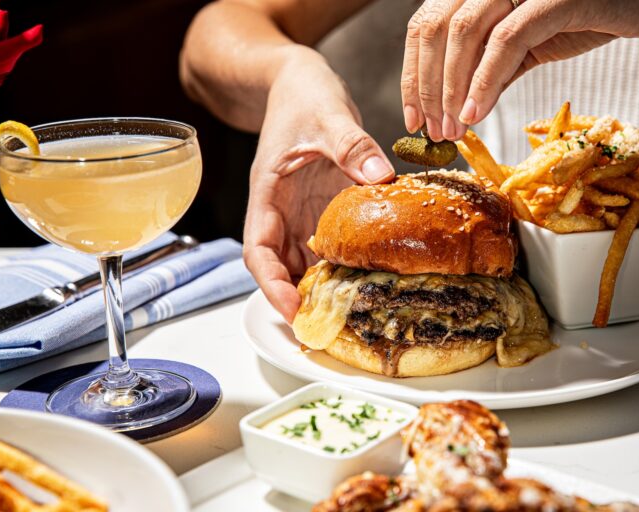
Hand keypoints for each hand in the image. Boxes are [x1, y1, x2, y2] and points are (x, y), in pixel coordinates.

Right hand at [243, 50, 394, 322]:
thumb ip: (352, 145)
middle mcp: (280, 210)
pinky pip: (328, 244)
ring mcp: (300, 212)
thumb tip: (380, 176)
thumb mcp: (327, 115)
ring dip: (322, 288)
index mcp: (267, 193)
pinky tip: (367, 279)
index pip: (257, 250)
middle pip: (280, 267)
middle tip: (331, 326)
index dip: (271, 285)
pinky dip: (341, 265)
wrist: (300, 81)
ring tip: (351, 313)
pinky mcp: (321, 208)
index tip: (293, 310)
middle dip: (299, 299)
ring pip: (303, 261)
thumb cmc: (302, 94)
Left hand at [401, 0, 638, 140]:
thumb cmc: (591, 13)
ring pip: (464, 33)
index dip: (412, 73)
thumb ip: (492, 64)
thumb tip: (458, 106)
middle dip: (428, 86)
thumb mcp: (529, 41)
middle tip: (433, 130)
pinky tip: (475, 113)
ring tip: (452, 128)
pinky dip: (484, 80)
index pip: (426, 25)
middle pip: (435, 28)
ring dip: (452, 88)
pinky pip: (505, 40)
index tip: (413, 117)